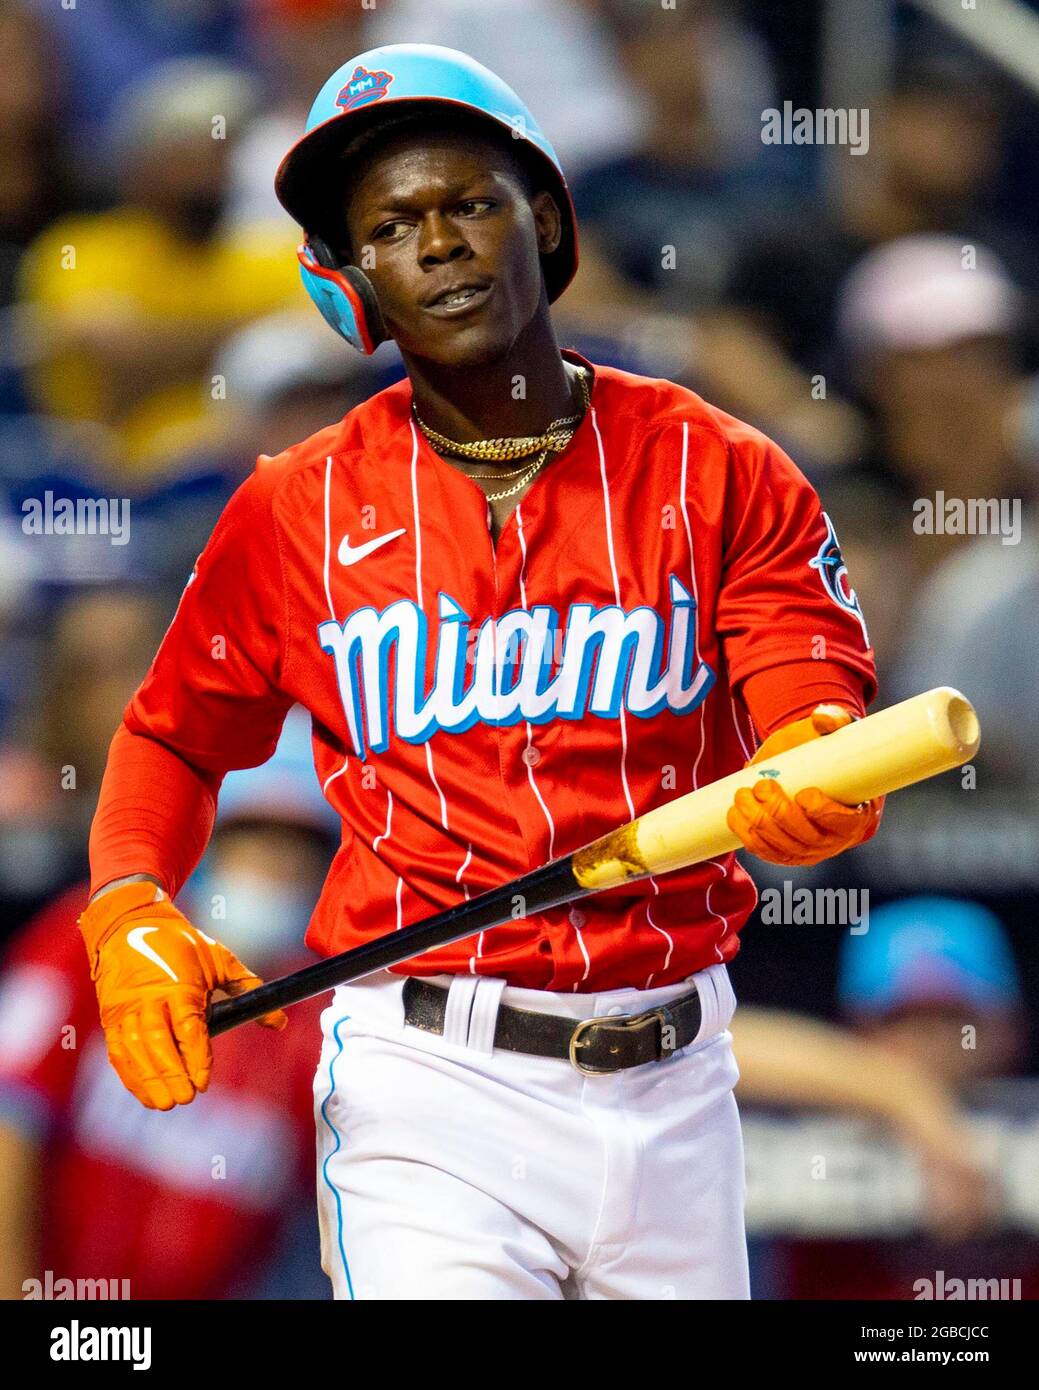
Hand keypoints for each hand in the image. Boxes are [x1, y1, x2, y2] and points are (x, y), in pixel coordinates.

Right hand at [78, 880, 286, 1110]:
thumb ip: (248, 989)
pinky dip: (129, 1074)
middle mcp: (149, 997)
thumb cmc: (181, 944)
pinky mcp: (111, 1015)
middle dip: (172, 1073)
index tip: (204, 1080)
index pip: (188, 1026)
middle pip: (159, 1041)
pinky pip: (118, 1049)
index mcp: (179, 983)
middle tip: (186, 1098)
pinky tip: (143, 1093)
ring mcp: (126, 1007)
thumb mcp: (219, 959)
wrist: (131, 925)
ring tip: (166, 1102)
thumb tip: (279, 1021)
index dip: (195, 1056)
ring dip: (149, 1079)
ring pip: (135, 1049)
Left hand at [726, 705, 882, 865]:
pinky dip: (747, 836)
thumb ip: (833, 719)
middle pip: (806, 837)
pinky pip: (766, 852)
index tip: (804, 795)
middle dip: (779, 814)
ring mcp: (809, 850)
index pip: (844, 822)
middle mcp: (835, 840)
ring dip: (757, 824)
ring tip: (742, 796)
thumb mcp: (833, 732)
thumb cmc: (825, 750)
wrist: (805, 764)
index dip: (824, 813)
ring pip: (782, 847)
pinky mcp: (785, 852)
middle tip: (762, 787)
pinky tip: (735, 816)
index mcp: (858, 814)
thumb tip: (823, 717)